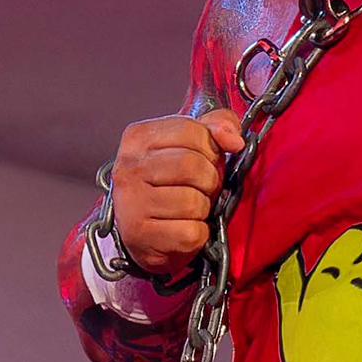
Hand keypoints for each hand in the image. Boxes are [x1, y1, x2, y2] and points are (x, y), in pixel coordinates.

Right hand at [106, 113, 241, 274]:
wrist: (145, 234)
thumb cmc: (170, 186)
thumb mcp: (190, 146)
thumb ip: (215, 127)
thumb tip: (233, 139)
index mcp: (138, 138)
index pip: (190, 130)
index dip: (211, 148)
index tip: (207, 160)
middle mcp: (128, 167)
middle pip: (191, 165)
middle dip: (209, 180)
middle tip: (201, 188)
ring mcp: (131, 203)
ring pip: (192, 202)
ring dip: (202, 209)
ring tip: (189, 210)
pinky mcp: (139, 235)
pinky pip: (191, 232)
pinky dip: (197, 234)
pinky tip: (183, 229)